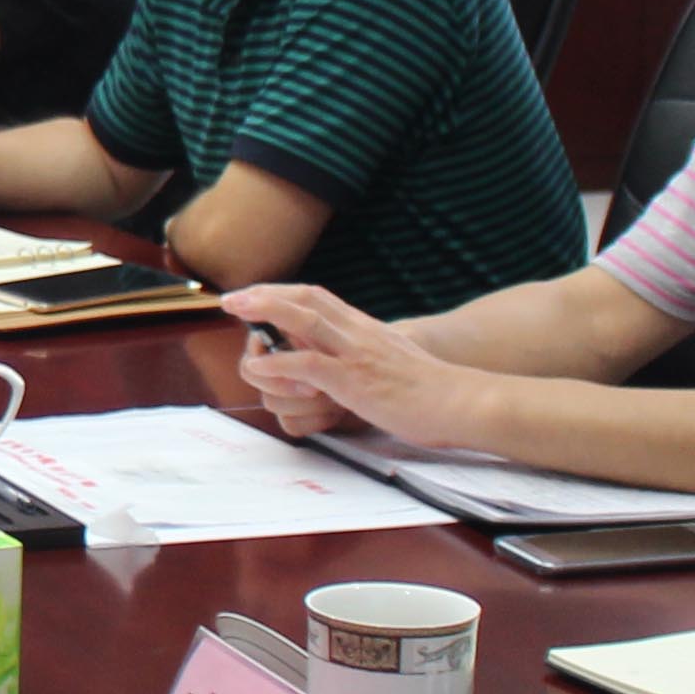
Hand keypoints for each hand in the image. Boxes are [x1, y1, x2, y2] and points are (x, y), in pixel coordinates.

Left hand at [214, 283, 474, 446]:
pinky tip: (263, 367)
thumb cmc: (429, 391)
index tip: (256, 293)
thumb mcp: (390, 362)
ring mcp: (356, 355)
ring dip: (265, 318)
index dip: (283, 292)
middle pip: (306, 300)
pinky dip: (282, 364)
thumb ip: (361, 357)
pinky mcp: (356, 381)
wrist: (462, 402)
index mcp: (365, 328)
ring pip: (303, 323)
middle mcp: (358, 333)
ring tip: (238, 318)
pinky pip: (310, 365)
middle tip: (232, 298)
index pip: (318, 296)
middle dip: (265, 296)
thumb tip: (333, 367)